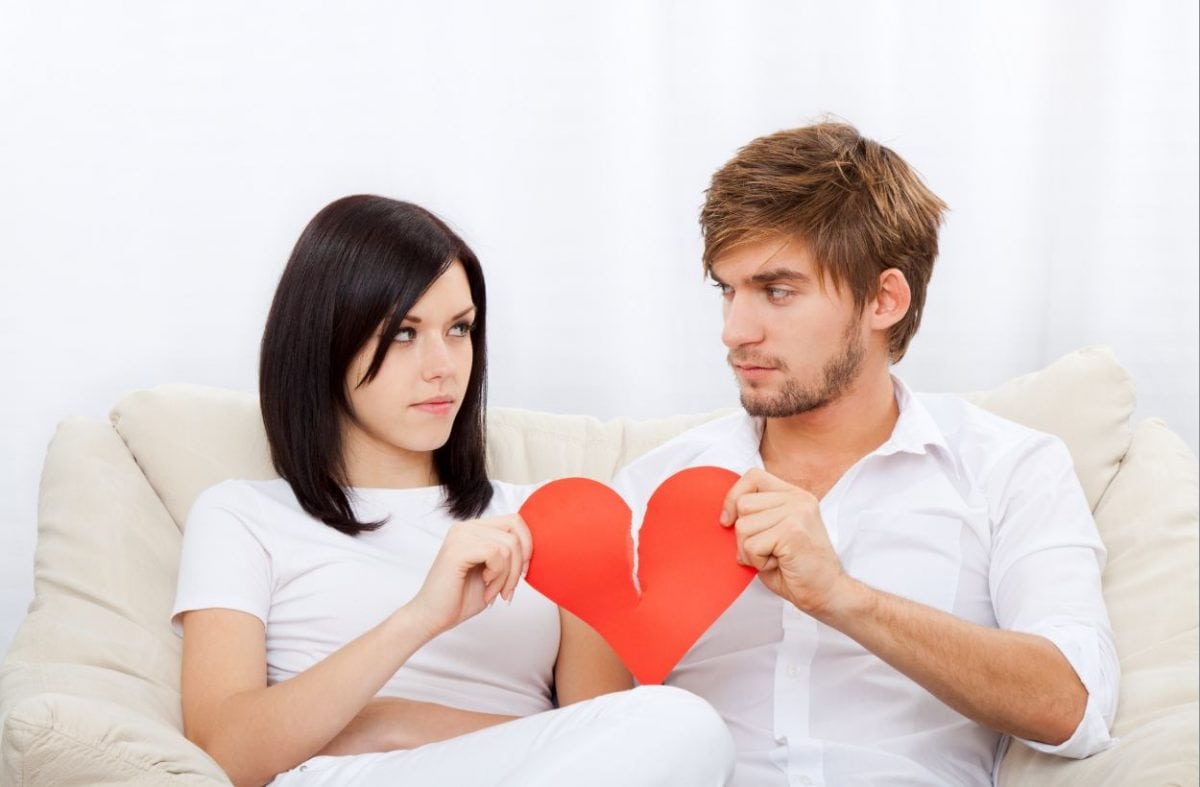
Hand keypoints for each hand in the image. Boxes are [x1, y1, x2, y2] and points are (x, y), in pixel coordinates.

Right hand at [406, 514, 531, 637]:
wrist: (433, 618)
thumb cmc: (461, 598)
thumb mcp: (494, 572)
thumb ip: (509, 554)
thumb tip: (534, 546)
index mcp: (475, 529)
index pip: (516, 521)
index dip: (527, 546)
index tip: (523, 573)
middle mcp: (466, 526)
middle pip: (515, 531)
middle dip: (520, 564)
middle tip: (508, 588)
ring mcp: (460, 535)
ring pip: (509, 546)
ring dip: (507, 576)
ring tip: (492, 591)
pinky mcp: (457, 549)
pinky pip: (496, 554)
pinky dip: (497, 576)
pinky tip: (485, 588)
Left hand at [720, 468, 847, 615]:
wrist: (828, 594)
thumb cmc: (796, 569)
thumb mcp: (774, 534)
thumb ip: (756, 517)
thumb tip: (725, 516)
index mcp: (794, 495)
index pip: (753, 476)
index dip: (733, 497)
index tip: (728, 521)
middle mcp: (798, 499)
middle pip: (743, 504)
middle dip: (743, 535)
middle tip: (766, 551)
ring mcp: (798, 513)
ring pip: (743, 526)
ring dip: (751, 551)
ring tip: (775, 558)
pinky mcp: (793, 532)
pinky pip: (752, 545)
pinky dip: (758, 562)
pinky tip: (779, 565)